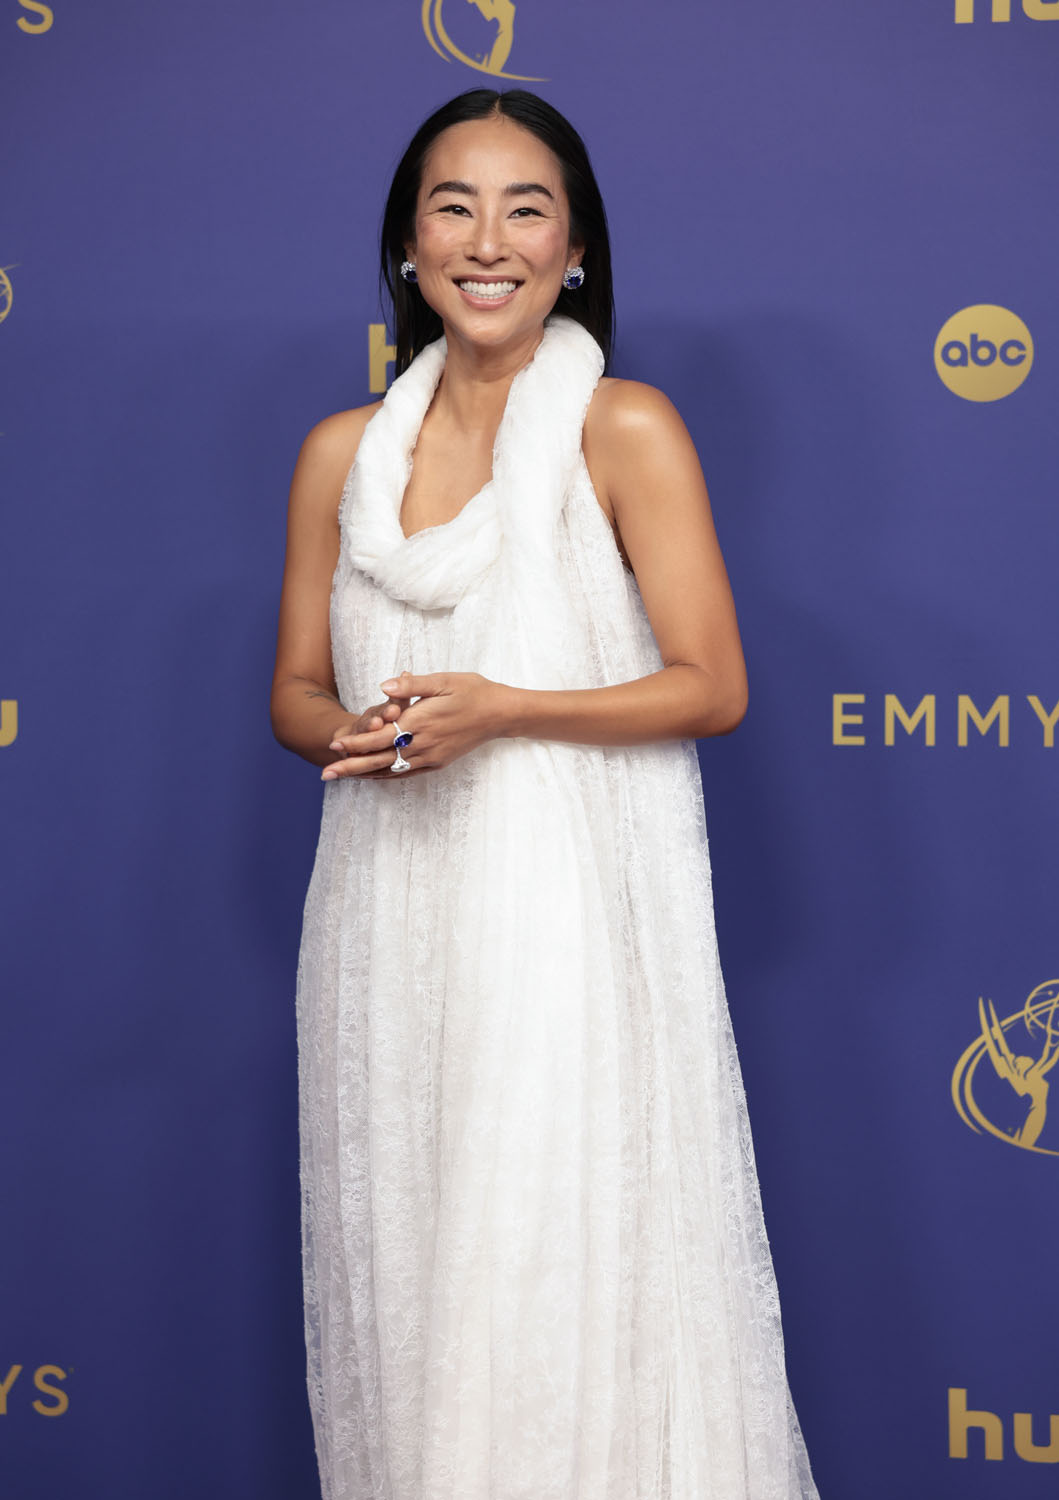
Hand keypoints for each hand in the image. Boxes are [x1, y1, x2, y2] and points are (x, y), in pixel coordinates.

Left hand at [320, 670, 510, 780]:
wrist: (500, 714)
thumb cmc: (473, 691)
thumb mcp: (443, 680)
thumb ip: (412, 686)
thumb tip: (384, 687)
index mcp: (421, 722)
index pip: (381, 737)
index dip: (357, 743)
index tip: (335, 746)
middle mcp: (423, 744)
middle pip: (380, 758)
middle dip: (351, 766)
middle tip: (326, 773)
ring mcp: (431, 756)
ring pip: (391, 769)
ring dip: (364, 774)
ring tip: (341, 778)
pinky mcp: (437, 762)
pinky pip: (407, 773)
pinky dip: (386, 776)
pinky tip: (371, 777)